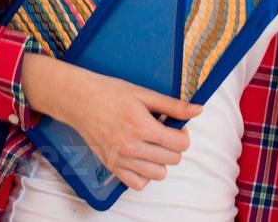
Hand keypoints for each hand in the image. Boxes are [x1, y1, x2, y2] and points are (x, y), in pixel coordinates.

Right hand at [56, 67, 203, 190]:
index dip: (183, 134)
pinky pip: (138, 183)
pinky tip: (141, 158)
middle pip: (172, 159)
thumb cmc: (110, 92)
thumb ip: (172, 105)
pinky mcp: (111, 166)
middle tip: (162, 132)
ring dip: (161, 161)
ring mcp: (121, 159)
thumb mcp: (143, 93)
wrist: (79, 100)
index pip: (179, 144)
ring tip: (152, 145)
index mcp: (142, 126)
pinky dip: (144, 174)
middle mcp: (132, 147)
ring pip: (158, 174)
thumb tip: (198, 110)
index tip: (175, 126)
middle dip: (173, 146)